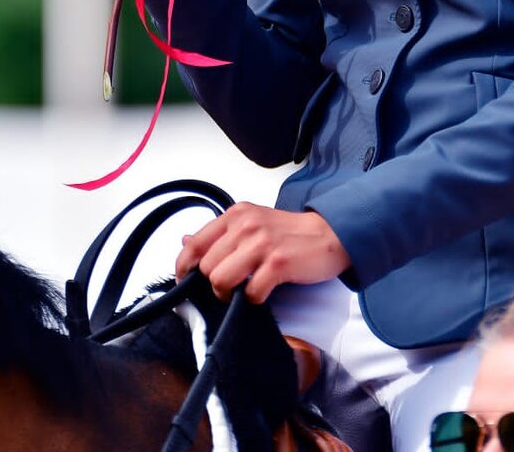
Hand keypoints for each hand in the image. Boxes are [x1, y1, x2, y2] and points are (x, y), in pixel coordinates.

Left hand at [175, 203, 350, 303]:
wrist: (329, 234)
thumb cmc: (290, 233)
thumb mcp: (252, 223)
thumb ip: (220, 234)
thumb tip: (185, 241)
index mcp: (236, 214)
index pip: (194, 244)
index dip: (184, 267)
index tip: (186, 282)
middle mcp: (246, 225)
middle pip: (207, 268)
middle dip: (214, 284)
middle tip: (230, 287)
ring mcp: (262, 243)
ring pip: (221, 280)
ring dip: (229, 294)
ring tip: (244, 290)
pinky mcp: (277, 263)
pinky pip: (250, 293)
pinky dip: (253, 299)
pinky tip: (264, 291)